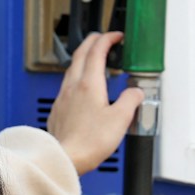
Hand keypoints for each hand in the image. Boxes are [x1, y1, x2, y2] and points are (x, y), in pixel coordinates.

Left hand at [45, 32, 145, 174]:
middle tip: (103, 39)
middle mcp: (73, 86)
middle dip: (93, 41)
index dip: (107, 39)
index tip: (116, 36)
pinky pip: (66, 84)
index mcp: (89, 84)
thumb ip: (131, 100)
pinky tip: (81, 87)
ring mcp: (63, 97)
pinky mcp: (58, 109)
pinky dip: (77, 76)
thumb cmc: (89, 142)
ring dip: (84, 58)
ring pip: (72, 68)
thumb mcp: (120, 119)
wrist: (65, 157)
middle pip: (80, 54)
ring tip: (94, 60)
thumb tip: (136, 92)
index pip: (97, 51)